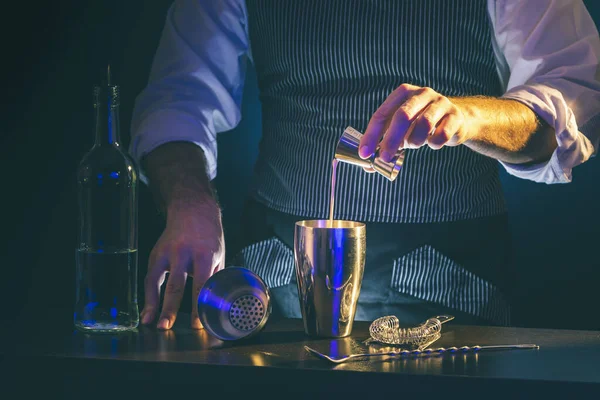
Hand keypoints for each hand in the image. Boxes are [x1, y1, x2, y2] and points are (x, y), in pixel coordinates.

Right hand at [141, 200, 224, 329]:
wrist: (193, 210)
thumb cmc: (209, 235)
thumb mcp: (219, 254)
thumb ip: (214, 277)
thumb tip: (215, 303)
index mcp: (205, 254)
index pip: (201, 284)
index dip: (198, 305)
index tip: (197, 323)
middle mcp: (184, 253)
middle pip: (176, 285)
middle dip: (171, 308)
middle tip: (167, 327)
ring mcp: (167, 253)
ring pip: (158, 282)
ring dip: (155, 305)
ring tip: (152, 324)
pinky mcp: (156, 254)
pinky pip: (150, 278)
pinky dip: (148, 296)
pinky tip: (148, 312)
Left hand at [358, 83, 473, 163]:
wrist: (456, 120)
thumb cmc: (420, 125)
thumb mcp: (400, 131)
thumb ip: (384, 145)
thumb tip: (368, 166)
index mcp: (403, 93)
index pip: (381, 114)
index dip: (371, 135)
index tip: (364, 154)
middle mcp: (421, 93)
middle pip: (402, 116)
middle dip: (391, 140)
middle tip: (384, 158)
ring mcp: (441, 103)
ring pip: (424, 123)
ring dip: (415, 141)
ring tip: (414, 144)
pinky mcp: (455, 116)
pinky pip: (442, 134)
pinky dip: (434, 144)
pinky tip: (432, 143)